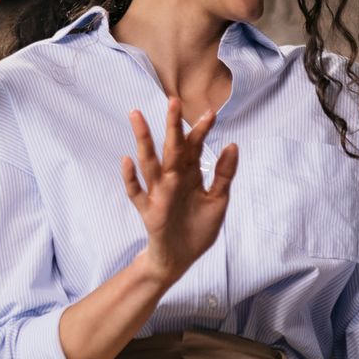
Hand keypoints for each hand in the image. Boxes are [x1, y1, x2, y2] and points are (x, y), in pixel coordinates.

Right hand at [122, 98, 237, 282]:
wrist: (180, 259)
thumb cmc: (197, 229)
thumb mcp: (218, 201)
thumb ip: (224, 175)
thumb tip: (233, 145)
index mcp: (189, 175)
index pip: (194, 147)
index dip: (202, 131)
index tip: (212, 113)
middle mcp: (172, 179)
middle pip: (171, 147)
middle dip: (172, 125)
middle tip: (173, 100)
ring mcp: (158, 193)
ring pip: (148, 162)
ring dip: (143, 140)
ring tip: (136, 116)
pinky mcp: (148, 211)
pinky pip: (136, 193)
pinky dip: (130, 178)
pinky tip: (126, 161)